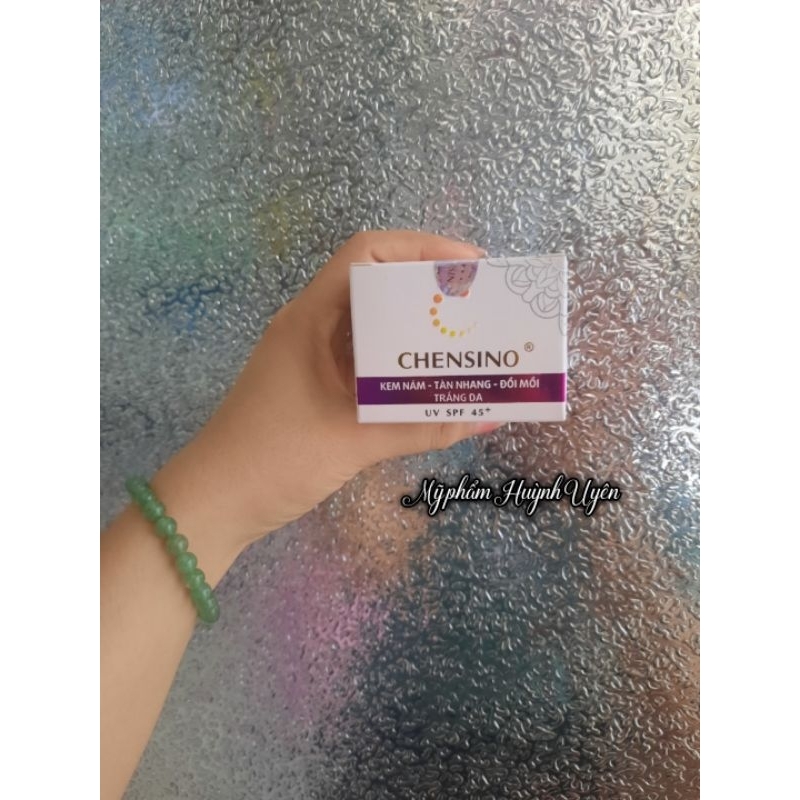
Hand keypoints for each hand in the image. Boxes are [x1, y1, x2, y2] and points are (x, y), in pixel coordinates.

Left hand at [153, 230, 496, 558]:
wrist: (214, 504)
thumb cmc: (274, 460)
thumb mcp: (353, 441)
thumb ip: (421, 428)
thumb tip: (487, 419)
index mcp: (310, 318)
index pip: (366, 254)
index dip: (421, 249)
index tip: (468, 269)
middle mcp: (311, 327)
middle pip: (374, 286)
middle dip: (427, 291)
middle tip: (478, 309)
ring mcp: (311, 357)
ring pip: (371, 326)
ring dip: (414, 330)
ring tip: (465, 341)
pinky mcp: (315, 386)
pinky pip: (364, 362)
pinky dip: (398, 366)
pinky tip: (431, 382)